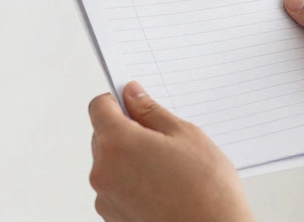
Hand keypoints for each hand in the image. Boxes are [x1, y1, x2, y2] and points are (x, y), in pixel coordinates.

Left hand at [88, 81, 253, 221]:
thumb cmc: (206, 189)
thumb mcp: (184, 135)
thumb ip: (150, 110)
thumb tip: (132, 94)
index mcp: (117, 144)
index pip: (98, 107)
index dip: (116, 101)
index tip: (133, 104)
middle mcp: (103, 172)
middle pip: (102, 137)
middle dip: (126, 133)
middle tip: (161, 142)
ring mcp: (106, 200)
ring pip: (110, 165)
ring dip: (129, 161)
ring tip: (166, 172)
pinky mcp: (113, 219)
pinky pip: (115, 190)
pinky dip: (131, 186)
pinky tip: (161, 190)